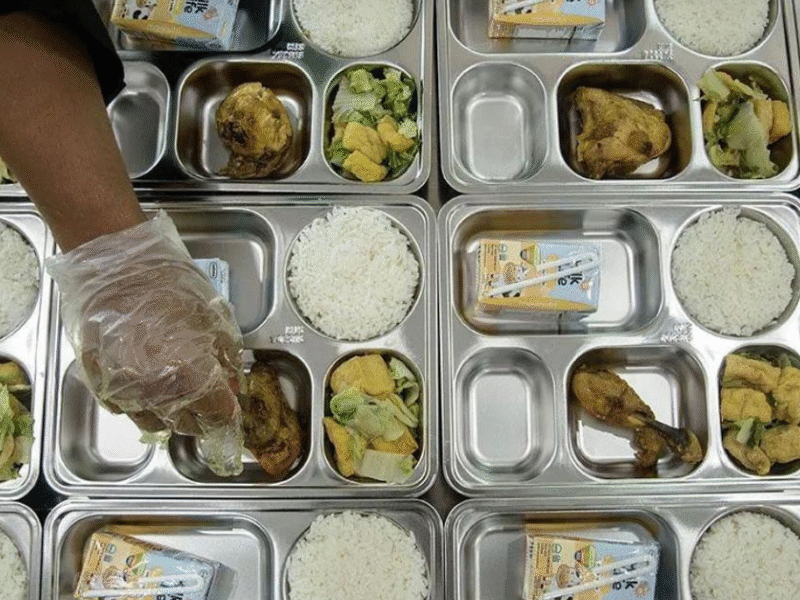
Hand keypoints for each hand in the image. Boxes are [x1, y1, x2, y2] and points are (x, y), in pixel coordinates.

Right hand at [46, 211, 244, 475]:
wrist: (116, 265)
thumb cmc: (171, 285)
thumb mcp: (215, 317)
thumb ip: (226, 357)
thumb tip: (232, 384)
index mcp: (190, 377)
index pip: (218, 413)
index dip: (228, 411)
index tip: (231, 405)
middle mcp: (155, 394)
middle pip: (186, 424)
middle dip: (202, 415)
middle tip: (208, 399)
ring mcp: (123, 391)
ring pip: (152, 423)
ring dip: (171, 415)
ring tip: (179, 395)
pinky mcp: (98, 384)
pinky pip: (124, 408)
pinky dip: (140, 404)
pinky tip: (148, 385)